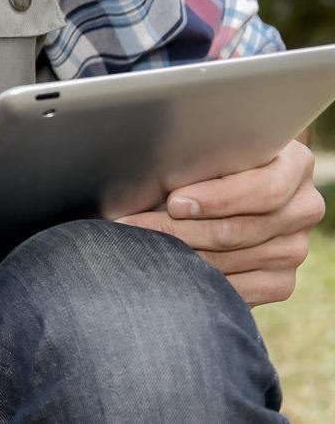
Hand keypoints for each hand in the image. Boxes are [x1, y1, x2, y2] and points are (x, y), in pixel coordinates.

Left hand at [115, 139, 322, 305]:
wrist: (228, 192)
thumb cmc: (208, 162)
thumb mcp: (210, 149)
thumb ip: (200, 156)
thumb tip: (153, 165)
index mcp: (295, 165)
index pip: (264, 190)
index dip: (217, 198)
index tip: (175, 202)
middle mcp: (304, 208)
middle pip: (240, 229)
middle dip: (179, 229)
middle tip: (134, 227)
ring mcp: (295, 248)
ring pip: (231, 260)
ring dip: (180, 255)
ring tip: (139, 245)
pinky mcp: (281, 281)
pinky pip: (239, 289)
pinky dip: (199, 280)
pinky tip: (168, 268)